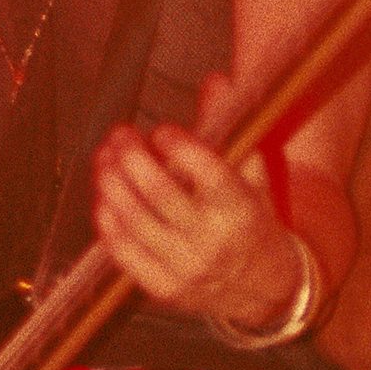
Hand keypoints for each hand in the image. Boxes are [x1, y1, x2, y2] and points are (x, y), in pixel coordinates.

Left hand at [91, 119, 302, 327]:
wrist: (265, 287)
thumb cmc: (253, 221)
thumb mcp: (253, 177)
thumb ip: (231, 130)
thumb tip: (216, 81)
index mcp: (241, 209)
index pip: (206, 170)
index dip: (178, 145)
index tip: (162, 130)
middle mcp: (213, 239)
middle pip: (158, 191)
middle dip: (130, 156)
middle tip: (120, 135)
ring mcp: (185, 267)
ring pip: (133, 218)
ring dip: (110, 182)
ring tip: (105, 158)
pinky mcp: (163, 288)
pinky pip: (122, 251)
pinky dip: (107, 221)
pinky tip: (105, 198)